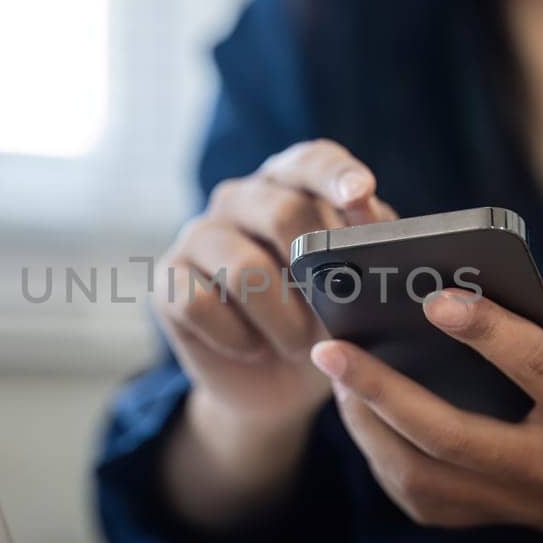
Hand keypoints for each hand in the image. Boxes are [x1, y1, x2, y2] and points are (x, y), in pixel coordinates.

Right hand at [156, 140, 394, 526]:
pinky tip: (253, 349)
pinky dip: (238, 338)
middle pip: (280, 212)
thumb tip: (375, 225)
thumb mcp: (358, 283)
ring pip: (243, 269)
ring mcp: (198, 235)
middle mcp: (239, 198)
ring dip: (283, 319)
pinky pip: (200, 305)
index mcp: (289, 183)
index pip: (311, 160)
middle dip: (315, 272)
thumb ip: (366, 247)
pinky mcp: (168, 282)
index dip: (336, 174)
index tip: (361, 194)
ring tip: (301, 346)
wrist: (275, 383)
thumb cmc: (327, 319)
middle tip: (335, 318)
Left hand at [309, 266, 542, 542]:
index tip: (437, 295)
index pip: (532, 369)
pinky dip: (389, 466)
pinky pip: (431, 503)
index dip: (484, 330)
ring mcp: (523, 503)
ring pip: (425, 481)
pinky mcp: (507, 518)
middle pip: (448, 437)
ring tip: (339, 381)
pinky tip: (369, 423)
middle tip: (331, 348)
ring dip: (372, 432)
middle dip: (382, 391)